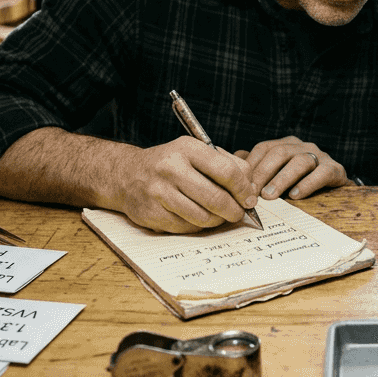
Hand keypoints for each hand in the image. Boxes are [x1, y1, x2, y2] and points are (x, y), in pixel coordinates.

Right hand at [113, 136, 258, 232]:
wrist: (126, 174)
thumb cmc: (170, 163)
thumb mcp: (196, 152)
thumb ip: (226, 164)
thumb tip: (251, 187)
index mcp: (187, 149)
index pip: (226, 171)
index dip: (243, 188)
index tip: (250, 198)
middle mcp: (171, 168)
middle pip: (216, 198)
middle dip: (234, 210)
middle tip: (239, 213)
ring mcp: (159, 192)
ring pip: (203, 217)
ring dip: (217, 220)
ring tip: (220, 215)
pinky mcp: (151, 213)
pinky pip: (186, 227)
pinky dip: (198, 226)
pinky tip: (198, 217)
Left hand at [236, 136, 347, 199]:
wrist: (334, 192)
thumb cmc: (298, 184)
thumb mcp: (276, 176)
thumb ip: (257, 168)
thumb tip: (234, 162)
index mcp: (286, 145)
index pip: (264, 148)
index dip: (251, 166)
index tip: (240, 186)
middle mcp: (302, 146)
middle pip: (279, 153)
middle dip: (263, 173)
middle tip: (252, 193)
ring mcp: (320, 156)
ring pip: (299, 161)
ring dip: (282, 179)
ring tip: (270, 196)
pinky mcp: (336, 169)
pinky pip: (322, 173)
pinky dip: (308, 183)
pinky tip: (296, 195)